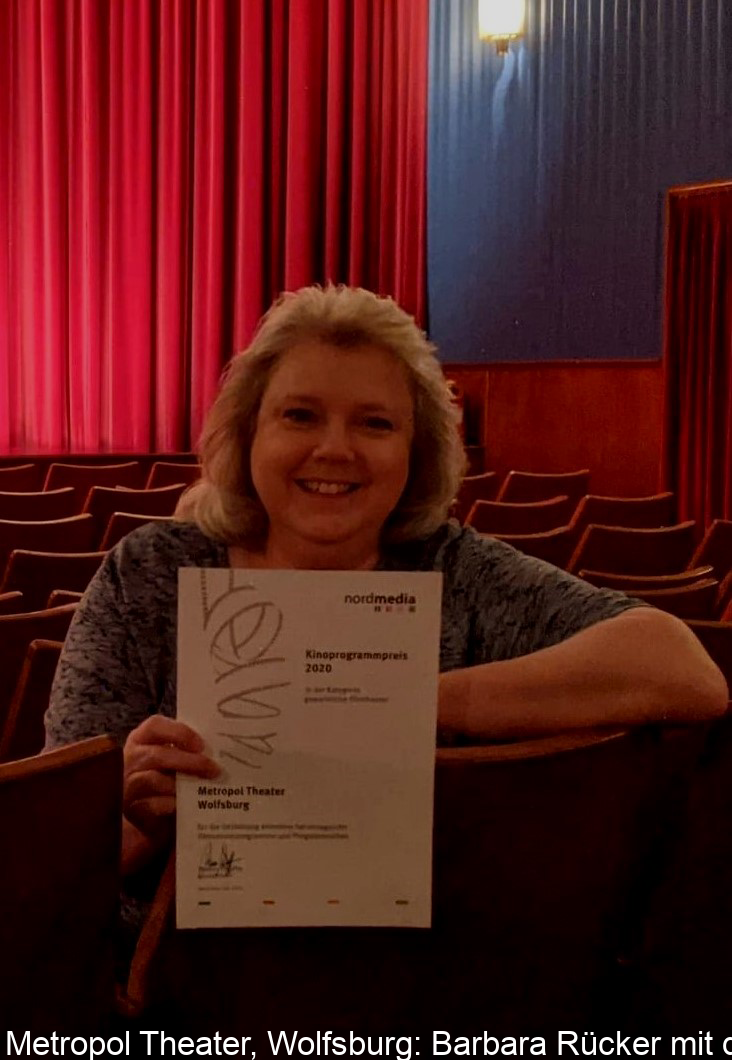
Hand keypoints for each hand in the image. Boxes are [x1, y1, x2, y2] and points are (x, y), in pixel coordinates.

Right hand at [123, 714, 218, 852]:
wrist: (152, 811)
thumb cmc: (168, 775)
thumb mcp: (175, 756)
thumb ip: (188, 748)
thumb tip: (217, 749)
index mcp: (142, 737)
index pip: (155, 726)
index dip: (179, 733)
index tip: (201, 745)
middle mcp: (131, 757)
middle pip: (158, 755)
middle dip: (190, 762)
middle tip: (214, 769)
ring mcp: (128, 783)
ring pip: (154, 780)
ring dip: (181, 785)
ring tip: (202, 788)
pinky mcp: (131, 808)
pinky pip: (152, 804)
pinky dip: (170, 804)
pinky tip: (183, 805)